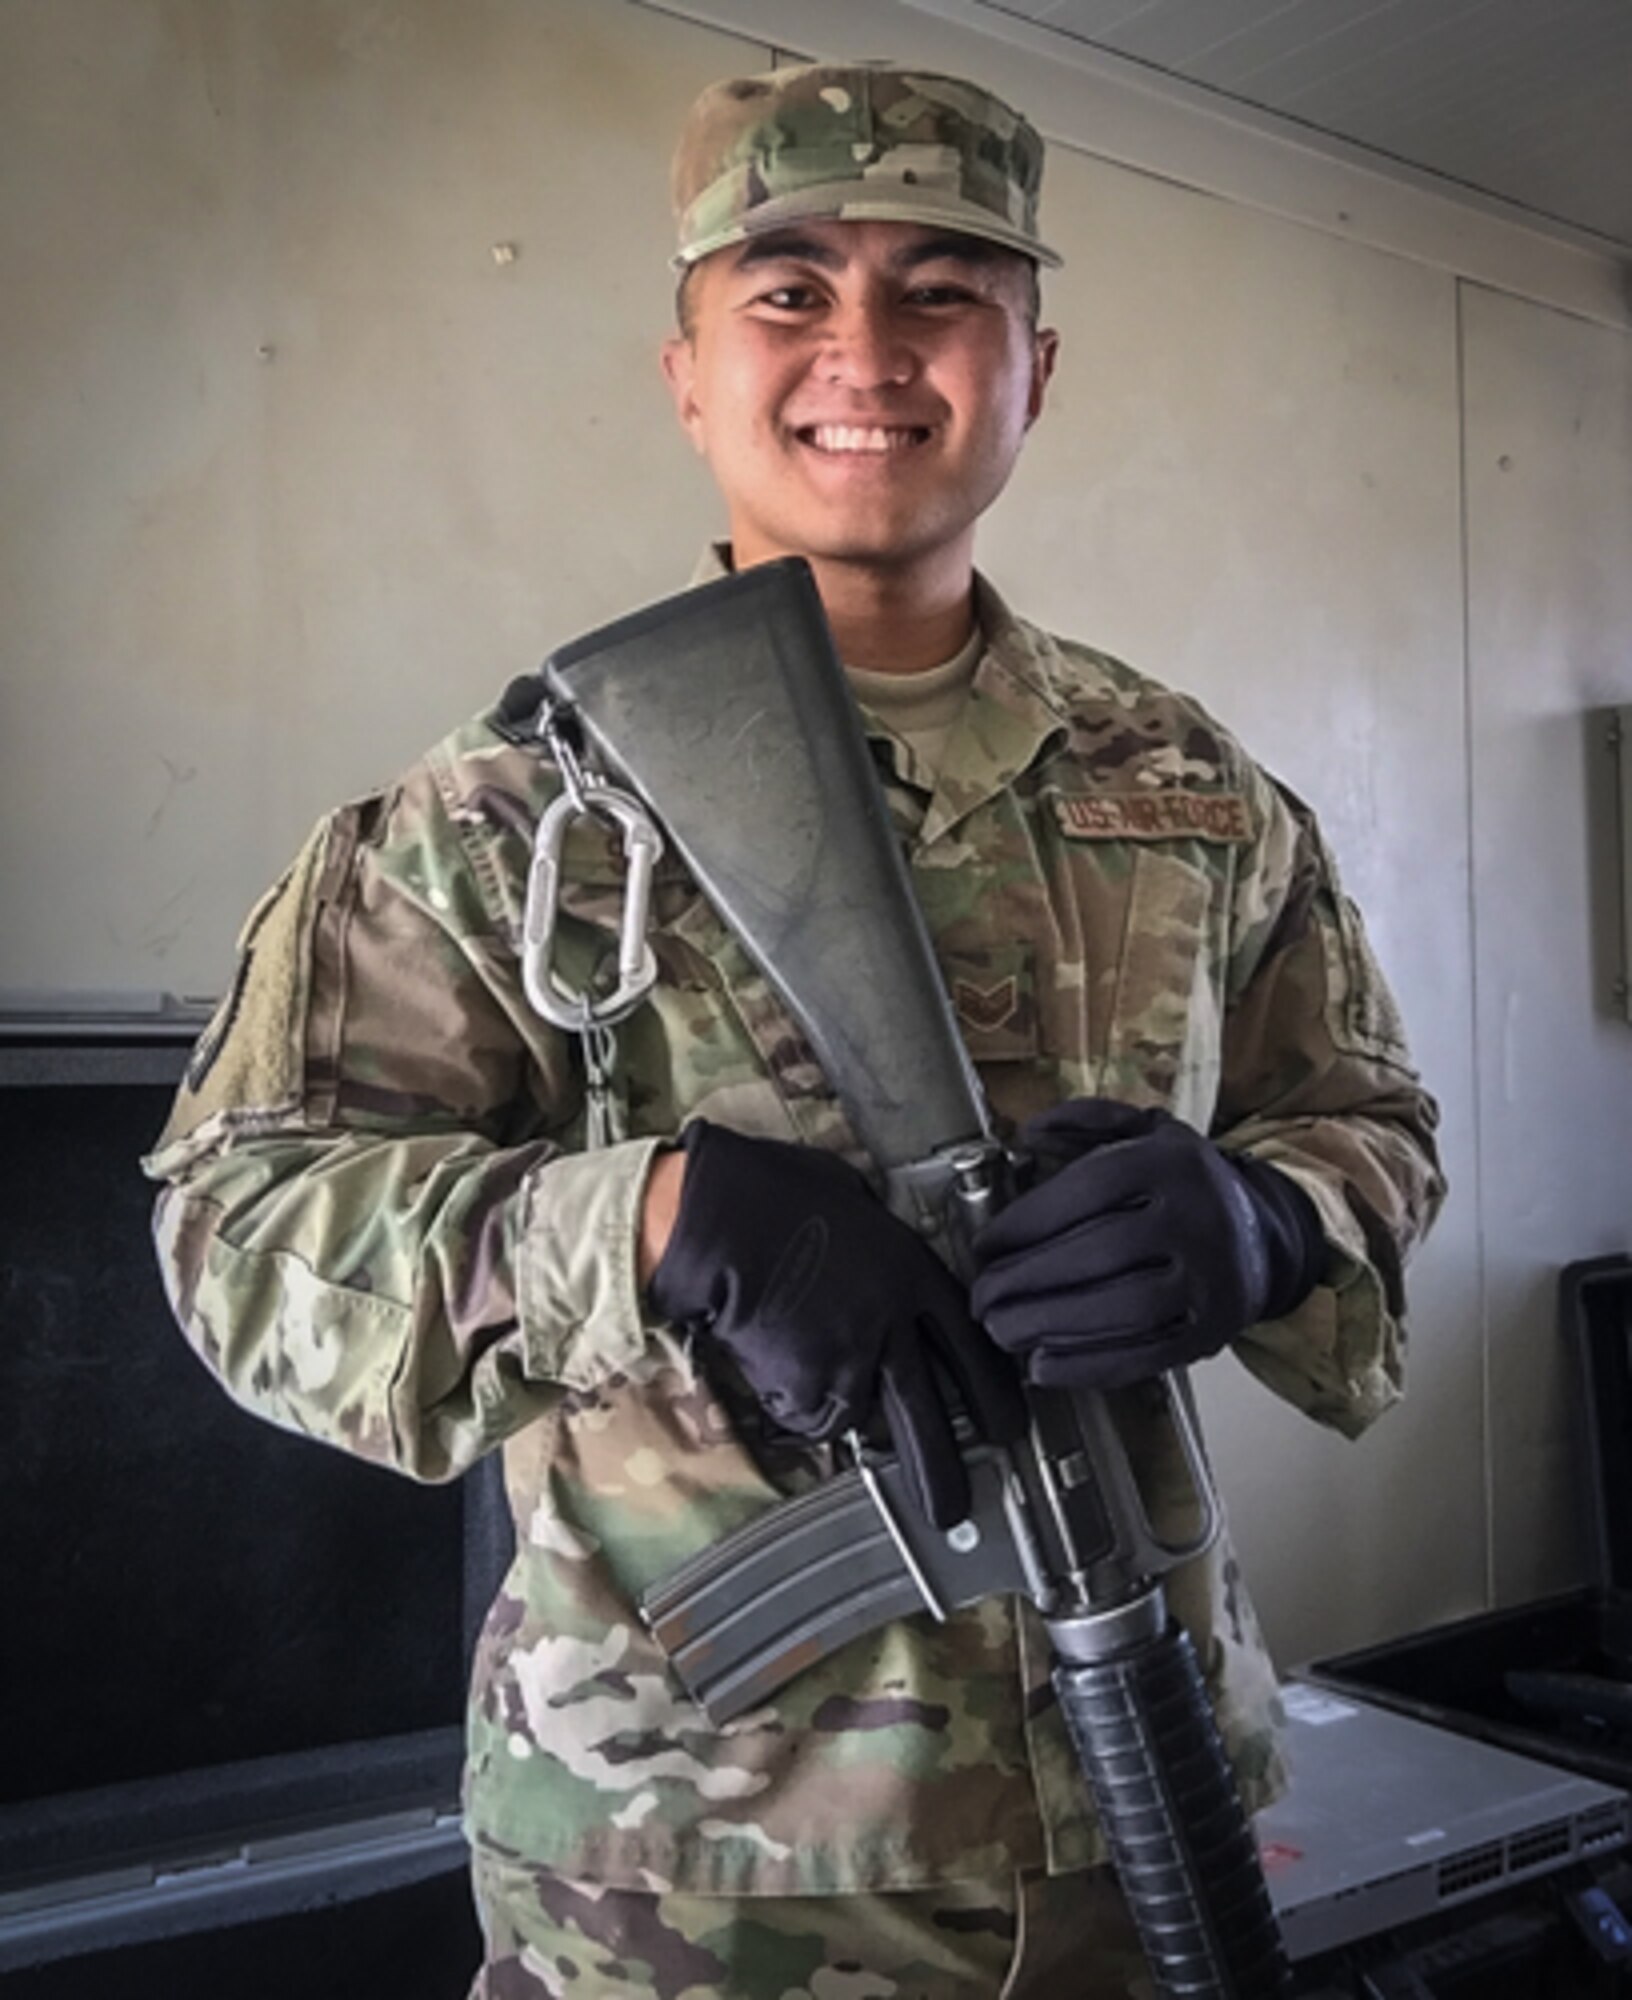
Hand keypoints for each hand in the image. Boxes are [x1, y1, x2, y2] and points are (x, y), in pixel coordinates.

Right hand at [648, 1121, 1026, 1527]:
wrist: (721, 1215)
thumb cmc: (773, 1191)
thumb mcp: (854, 1200)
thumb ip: (876, 1242)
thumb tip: (872, 1244)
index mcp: (912, 1273)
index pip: (970, 1345)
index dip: (991, 1390)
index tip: (1006, 1422)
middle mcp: (893, 1324)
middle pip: (931, 1412)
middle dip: (943, 1468)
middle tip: (953, 1507)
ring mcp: (851, 1358)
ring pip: (860, 1418)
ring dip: (840, 1417)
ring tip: (823, 1415)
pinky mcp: (806, 1382)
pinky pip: (804, 1410)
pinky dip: (789, 1402)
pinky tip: (771, 1362)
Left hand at [970, 1099, 1324, 1390]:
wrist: (1265, 1238)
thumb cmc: (1186, 1186)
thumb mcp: (1147, 1133)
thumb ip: (1087, 1121)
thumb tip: (1029, 1131)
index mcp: (1173, 1163)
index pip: (1089, 1189)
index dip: (1027, 1220)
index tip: (984, 1246)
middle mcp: (1198, 1219)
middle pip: (1100, 1252)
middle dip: (1026, 1279)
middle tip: (981, 1297)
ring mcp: (1210, 1280)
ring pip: (1123, 1308)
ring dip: (1051, 1324)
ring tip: (1002, 1330)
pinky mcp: (1213, 1333)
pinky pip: (1146, 1356)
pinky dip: (1089, 1366)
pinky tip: (1043, 1365)